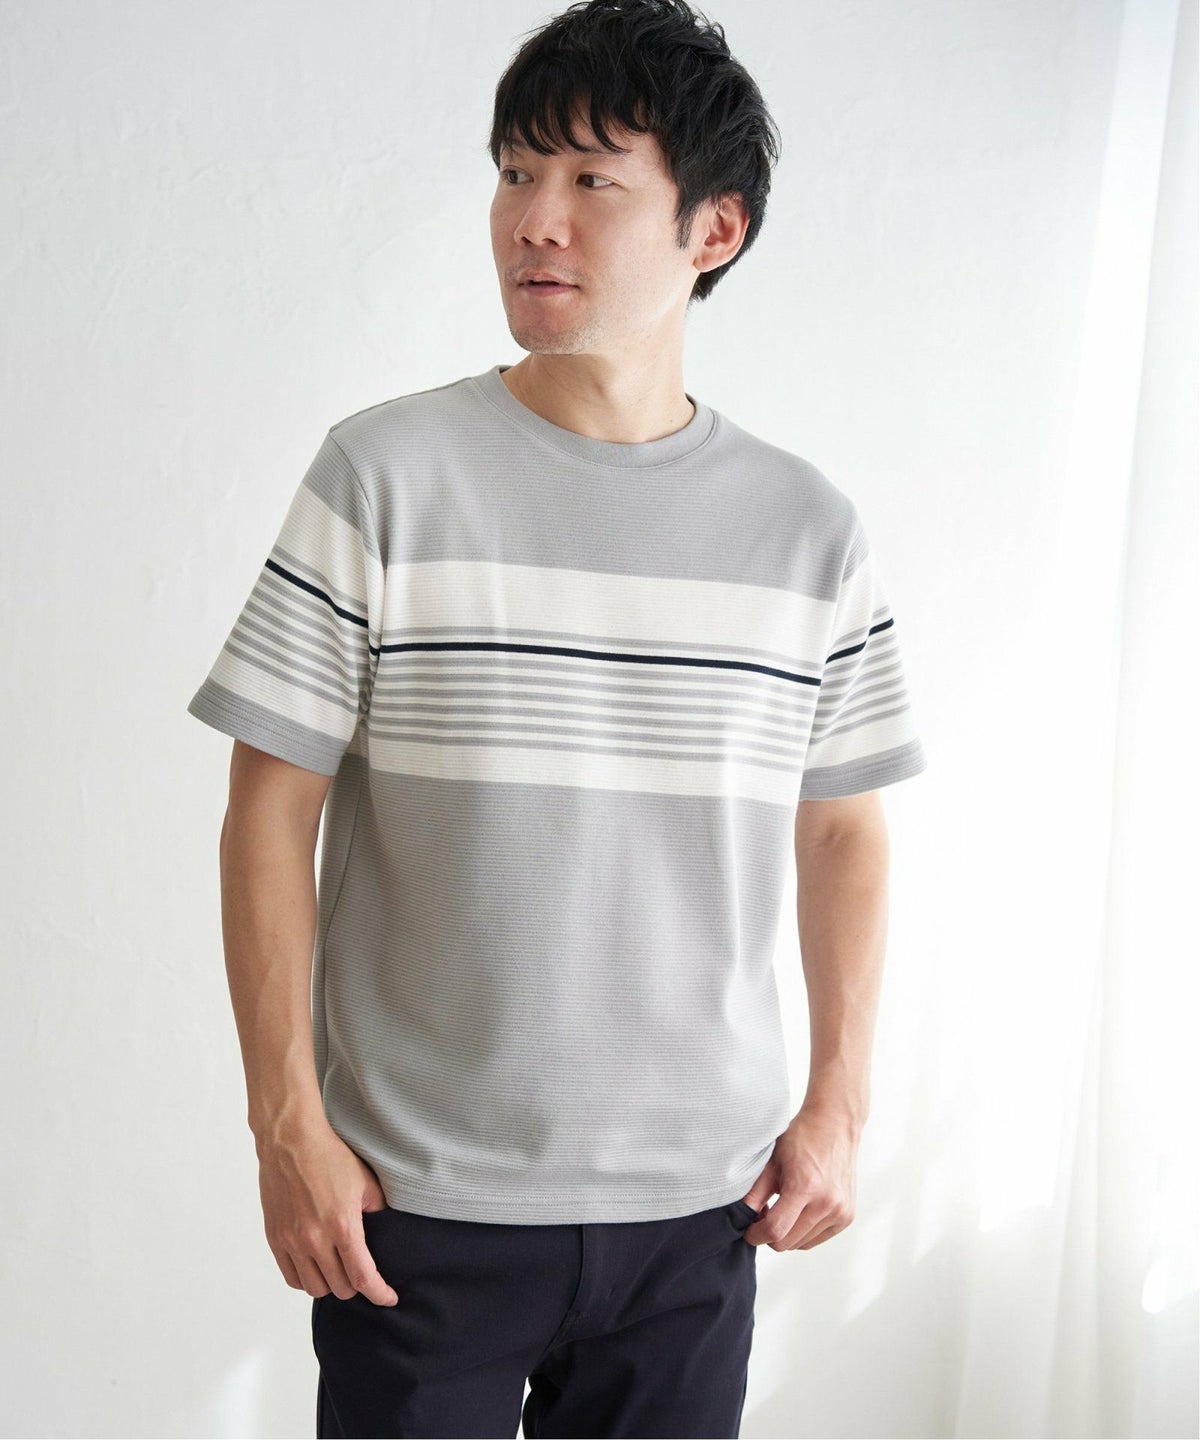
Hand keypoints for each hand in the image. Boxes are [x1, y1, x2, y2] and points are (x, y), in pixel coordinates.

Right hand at [257, 1123, 398, 1304]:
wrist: (290, 1140)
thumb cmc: (329, 1156)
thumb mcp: (366, 1180)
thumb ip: (378, 1209)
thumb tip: (385, 1229)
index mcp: (342, 1226)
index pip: (363, 1277)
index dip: (379, 1294)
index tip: (389, 1299)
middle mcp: (315, 1239)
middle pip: (339, 1288)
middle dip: (356, 1286)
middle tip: (362, 1274)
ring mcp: (292, 1241)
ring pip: (315, 1288)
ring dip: (330, 1284)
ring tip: (338, 1270)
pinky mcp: (275, 1239)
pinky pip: (292, 1277)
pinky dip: (307, 1279)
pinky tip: (316, 1267)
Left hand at [738, 1104, 860, 1250]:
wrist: (834, 1126)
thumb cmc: (801, 1139)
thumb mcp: (771, 1161)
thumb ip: (755, 1193)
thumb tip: (740, 1218)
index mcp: (805, 1186)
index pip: (776, 1230)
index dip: (756, 1235)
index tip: (748, 1231)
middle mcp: (827, 1203)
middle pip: (787, 1242)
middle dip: (770, 1234)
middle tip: (764, 1213)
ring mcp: (840, 1212)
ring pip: (801, 1244)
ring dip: (787, 1234)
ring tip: (783, 1208)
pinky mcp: (847, 1217)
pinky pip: (816, 1240)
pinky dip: (802, 1233)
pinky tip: (798, 1211)